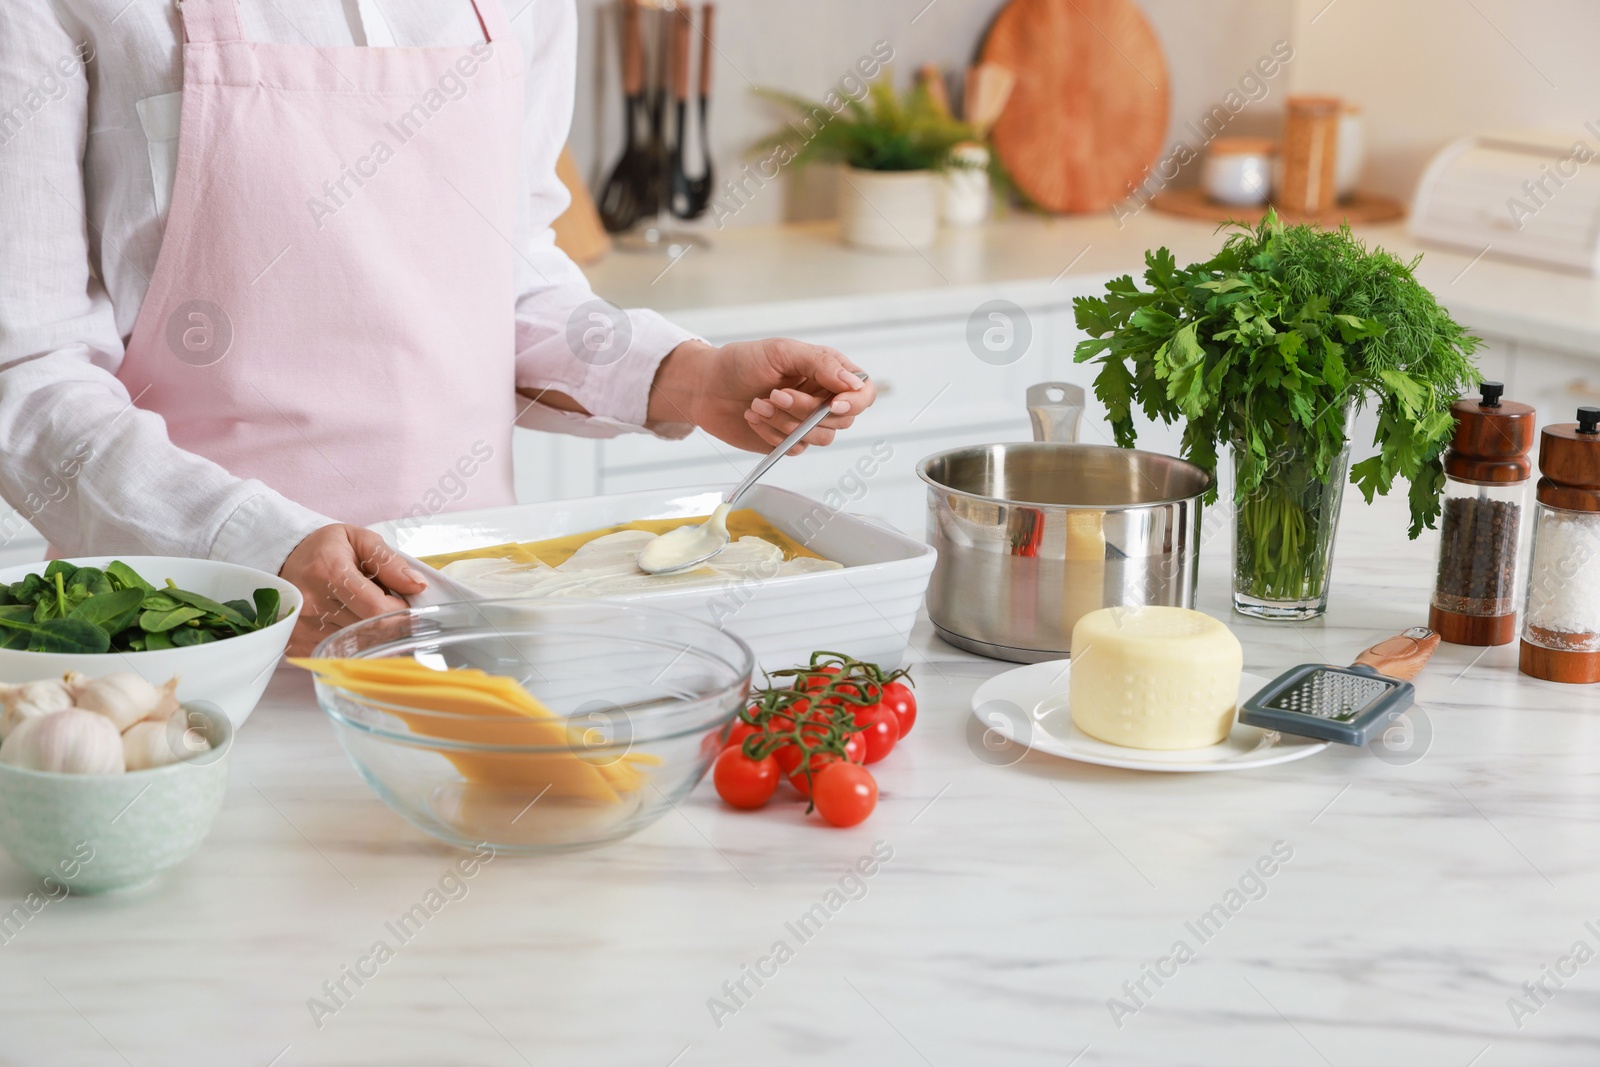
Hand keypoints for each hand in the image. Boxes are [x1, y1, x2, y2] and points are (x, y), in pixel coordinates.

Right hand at [279, 524, 425, 655]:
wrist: (285, 560)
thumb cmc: (327, 549)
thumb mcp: (360, 540)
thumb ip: (390, 562)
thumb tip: (417, 585)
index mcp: (329, 572)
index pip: (377, 608)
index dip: (400, 611)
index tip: (406, 605)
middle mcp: (311, 603)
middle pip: (368, 629)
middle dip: (388, 622)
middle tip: (389, 609)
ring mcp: (301, 627)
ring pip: (355, 645)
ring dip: (371, 634)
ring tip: (365, 613)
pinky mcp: (296, 644)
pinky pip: (337, 653)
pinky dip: (352, 643)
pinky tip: (349, 625)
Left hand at [650, 338, 874, 454]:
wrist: (706, 387)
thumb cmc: (741, 362)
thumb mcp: (781, 352)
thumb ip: (821, 364)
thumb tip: (853, 384)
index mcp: (827, 372)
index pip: (863, 392)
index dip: (854, 402)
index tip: (831, 404)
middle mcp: (822, 398)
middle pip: (841, 419)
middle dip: (805, 411)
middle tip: (775, 395)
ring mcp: (805, 422)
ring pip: (819, 438)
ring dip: (786, 423)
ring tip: (758, 404)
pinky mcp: (787, 441)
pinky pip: (795, 449)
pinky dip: (773, 435)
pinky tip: (754, 417)